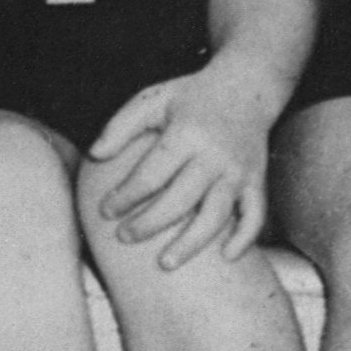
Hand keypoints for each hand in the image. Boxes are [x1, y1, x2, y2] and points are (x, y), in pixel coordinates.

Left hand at [87, 69, 274, 268]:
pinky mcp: (256, 181)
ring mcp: (238, 172)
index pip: (152, 173)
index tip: (105, 212)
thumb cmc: (190, 97)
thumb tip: (94, 155)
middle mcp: (215, 156)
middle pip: (181, 200)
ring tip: (166, 263)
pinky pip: (255, 215)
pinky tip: (227, 257)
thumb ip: (121, 126)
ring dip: (192, 243)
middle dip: (150, 223)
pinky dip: (245, 238)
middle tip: (124, 238)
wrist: (246, 87)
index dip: (126, 196)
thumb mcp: (152, 100)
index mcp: (187, 134)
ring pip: (217, 215)